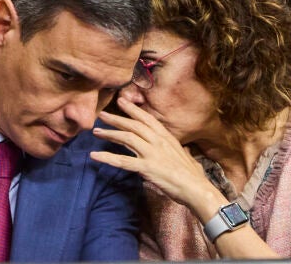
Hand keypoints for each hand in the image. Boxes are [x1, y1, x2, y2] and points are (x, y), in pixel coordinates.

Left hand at [90, 97, 217, 206]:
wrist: (196, 189)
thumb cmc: (193, 175)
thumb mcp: (185, 156)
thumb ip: (178, 150)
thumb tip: (180, 149)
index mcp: (167, 137)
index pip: (148, 119)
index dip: (133, 109)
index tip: (122, 102)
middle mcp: (158, 141)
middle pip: (134, 125)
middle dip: (117, 119)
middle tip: (102, 114)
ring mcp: (152, 153)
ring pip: (127, 138)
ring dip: (110, 134)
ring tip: (96, 131)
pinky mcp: (146, 168)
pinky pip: (123, 161)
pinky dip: (107, 158)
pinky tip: (94, 156)